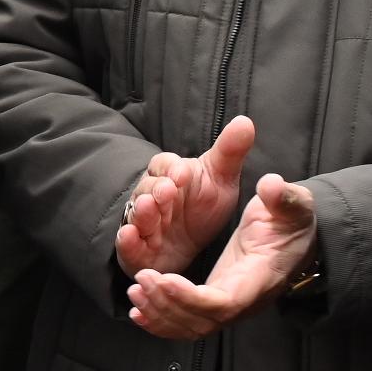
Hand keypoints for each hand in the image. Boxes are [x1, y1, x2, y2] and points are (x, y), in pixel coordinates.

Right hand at [114, 116, 257, 281]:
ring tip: (148, 209)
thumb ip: (230, 151)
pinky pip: (126, 244)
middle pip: (147, 188)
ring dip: (140, 211)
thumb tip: (246, 121)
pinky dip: (126, 240)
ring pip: (136, 214)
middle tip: (167, 191)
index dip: (171, 168)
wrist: (191, 243)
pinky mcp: (137, 250)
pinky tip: (130, 236)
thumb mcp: (221, 177)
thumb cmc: (203, 205)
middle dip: (156, 189)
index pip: (163, 164)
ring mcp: (142, 223)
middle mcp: (150, 196)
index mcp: (168, 175)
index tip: (184, 174)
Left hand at [127, 173, 316, 339]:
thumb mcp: (293, 205)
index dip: (192, 298)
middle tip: (141, 279)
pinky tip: (139, 311)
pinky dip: (162, 322)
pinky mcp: (217, 302)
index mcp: (260, 278)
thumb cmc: (292, 222)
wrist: (298, 241)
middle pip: (202, 320)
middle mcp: (244, 300)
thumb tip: (270, 185)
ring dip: (160, 314)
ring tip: (136, 290)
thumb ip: (283, 197)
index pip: (224, 302)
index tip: (165, 280)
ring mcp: (230, 305)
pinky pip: (189, 324)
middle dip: (167, 304)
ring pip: (191, 326)